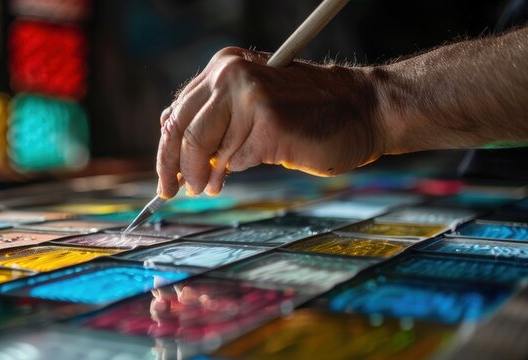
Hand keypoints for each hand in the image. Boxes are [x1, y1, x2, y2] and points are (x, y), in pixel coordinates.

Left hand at [156, 46, 384, 197]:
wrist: (362, 109)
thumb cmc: (307, 111)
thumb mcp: (252, 101)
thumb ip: (216, 115)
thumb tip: (170, 139)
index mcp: (225, 65)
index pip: (178, 112)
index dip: (166, 148)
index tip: (164, 174)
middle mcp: (232, 74)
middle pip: (183, 131)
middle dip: (173, 167)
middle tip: (171, 191)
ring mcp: (250, 97)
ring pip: (206, 148)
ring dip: (202, 176)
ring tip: (206, 188)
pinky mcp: (269, 123)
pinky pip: (235, 160)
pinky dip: (230, 173)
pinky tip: (230, 177)